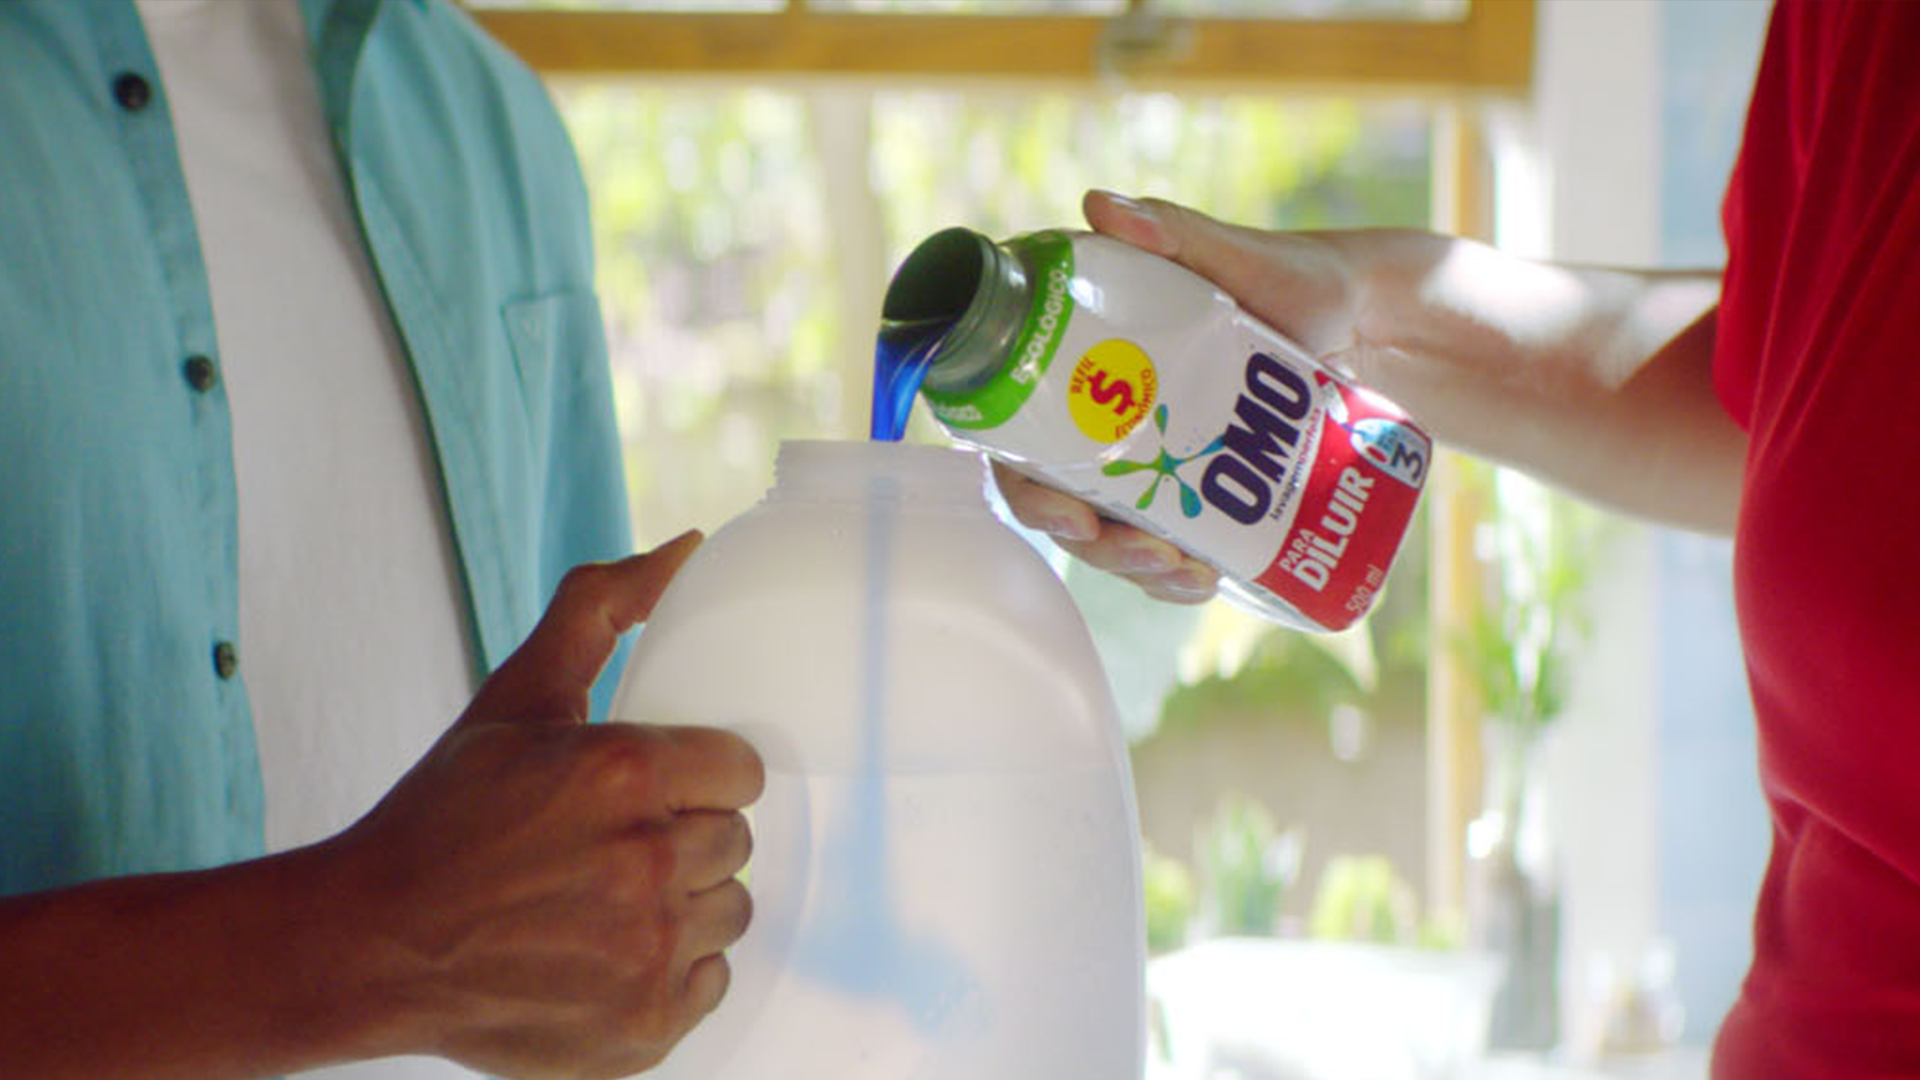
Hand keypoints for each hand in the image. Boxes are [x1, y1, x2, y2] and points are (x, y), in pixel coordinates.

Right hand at [327, 532, 764, 1079]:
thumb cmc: (445, 816)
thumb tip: (686, 546)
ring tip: (604, 899)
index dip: (698, 778)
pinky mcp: (645, 1026)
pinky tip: (606, 952)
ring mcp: (649, 951)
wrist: (373, 944)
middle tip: (608, 847)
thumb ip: (601, 609)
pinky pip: (711, 981)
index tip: (649, 792)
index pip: (742, 770)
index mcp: (627, 773)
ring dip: (683, 903)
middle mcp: (649, 861)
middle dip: (683, 837)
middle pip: (735, 841)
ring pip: (730, 911)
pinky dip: (670, 972)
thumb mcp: (517, 697)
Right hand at [992, 189, 1366, 605]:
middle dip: (1087, 538)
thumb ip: (1171, 231)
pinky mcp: (1191, 491)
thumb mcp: (1233, 256)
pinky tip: (1204, 579)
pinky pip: (1164, 547)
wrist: (1365, 323)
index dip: (1022, 479)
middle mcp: (1101, 416)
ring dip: (1133, 565)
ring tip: (1186, 571)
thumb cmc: (1291, 276)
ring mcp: (1145, 459)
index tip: (1064, 508)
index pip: (1020, 428)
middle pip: (1057, 497)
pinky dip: (1175, 574)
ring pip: (1108, 531)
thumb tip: (1101, 207)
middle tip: (1137, 548)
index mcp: (1083, 359)